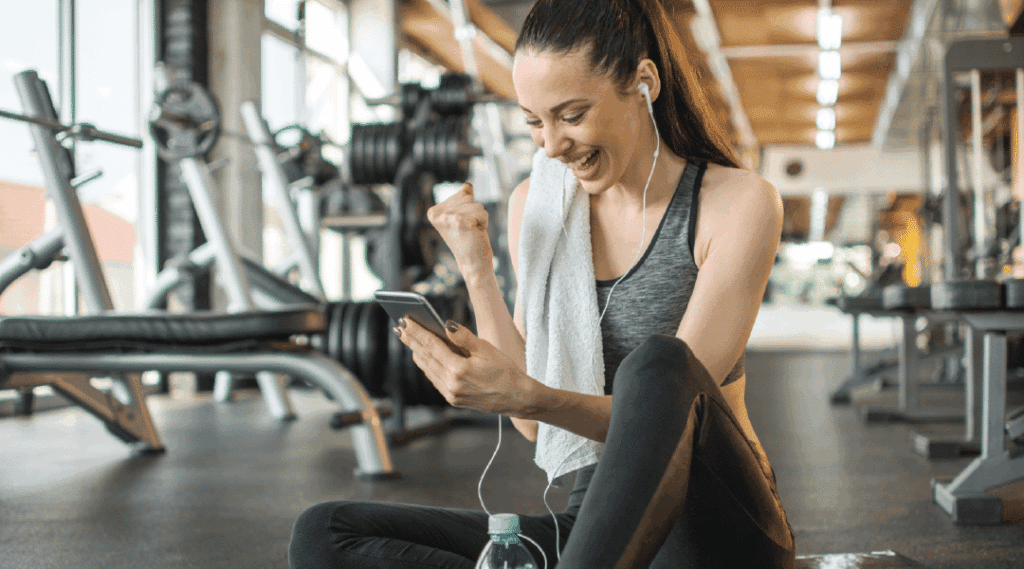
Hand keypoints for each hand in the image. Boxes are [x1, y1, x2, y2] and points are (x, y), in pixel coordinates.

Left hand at [395, 316, 533, 416]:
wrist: (517, 398)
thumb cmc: (505, 371)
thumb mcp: (486, 349)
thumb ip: (463, 337)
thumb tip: (445, 325)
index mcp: (458, 369)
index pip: (431, 345)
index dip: (416, 331)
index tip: (405, 320)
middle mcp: (451, 384)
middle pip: (425, 356)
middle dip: (411, 340)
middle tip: (400, 326)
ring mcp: (450, 394)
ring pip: (427, 369)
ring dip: (417, 352)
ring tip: (408, 338)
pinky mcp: (453, 399)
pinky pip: (434, 379)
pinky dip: (427, 365)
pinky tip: (423, 356)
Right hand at [427, 183, 493, 276]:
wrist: (473, 263)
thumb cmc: (470, 240)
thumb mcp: (463, 216)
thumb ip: (462, 200)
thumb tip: (467, 185)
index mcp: (434, 212)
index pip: (462, 194)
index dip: (469, 210)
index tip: (463, 225)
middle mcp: (437, 214)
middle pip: (468, 197)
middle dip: (474, 213)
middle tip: (468, 229)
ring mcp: (447, 218)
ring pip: (476, 204)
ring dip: (479, 218)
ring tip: (472, 232)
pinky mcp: (459, 222)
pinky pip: (481, 212)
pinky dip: (484, 222)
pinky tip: (475, 233)